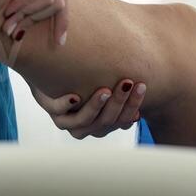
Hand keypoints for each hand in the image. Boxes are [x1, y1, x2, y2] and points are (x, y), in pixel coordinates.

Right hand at [0, 0, 68, 47]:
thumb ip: (4, 2)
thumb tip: (9, 32)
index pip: (60, 0)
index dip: (62, 22)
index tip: (59, 43)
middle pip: (58, 2)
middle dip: (38, 22)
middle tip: (13, 33)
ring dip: (27, 16)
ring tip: (7, 23)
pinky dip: (24, 4)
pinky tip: (8, 10)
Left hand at [29, 79, 145, 138]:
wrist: (54, 70)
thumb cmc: (87, 77)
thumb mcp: (108, 82)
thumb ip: (123, 89)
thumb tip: (145, 85)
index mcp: (102, 123)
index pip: (122, 121)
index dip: (132, 105)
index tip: (142, 85)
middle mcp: (86, 126)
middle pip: (105, 121)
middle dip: (118, 103)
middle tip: (127, 82)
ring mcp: (67, 119)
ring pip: (83, 120)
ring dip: (94, 106)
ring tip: (103, 91)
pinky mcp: (50, 108)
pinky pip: (57, 110)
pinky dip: (66, 104)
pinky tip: (74, 96)